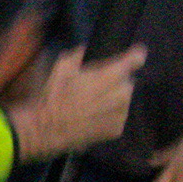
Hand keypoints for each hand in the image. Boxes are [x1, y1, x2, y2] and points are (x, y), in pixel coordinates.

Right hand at [6, 44, 144, 161]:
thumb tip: (84, 50)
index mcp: (113, 74)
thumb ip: (78, 55)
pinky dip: (108, 118)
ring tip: (93, 107)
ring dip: (113, 101)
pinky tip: (93, 120)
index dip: (133, 56)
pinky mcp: (117, 130)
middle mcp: (123, 93)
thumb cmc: (54, 98)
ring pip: (123, 102)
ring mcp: (121, 113)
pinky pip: (117, 119)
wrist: (46, 131)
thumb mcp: (61, 68)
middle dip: (116, 83)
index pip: (136, 58)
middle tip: (96, 89)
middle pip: (128, 82)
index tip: (131, 57)